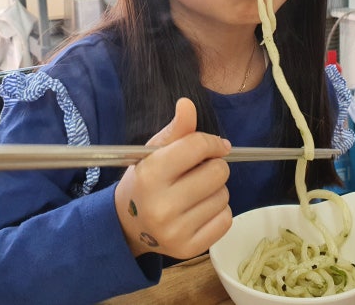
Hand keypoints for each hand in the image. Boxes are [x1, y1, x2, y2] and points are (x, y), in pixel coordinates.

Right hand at [114, 98, 232, 258]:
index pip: (199, 146)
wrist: (128, 224)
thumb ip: (176, 129)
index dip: (211, 142)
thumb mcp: (154, 151)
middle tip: (197, 172)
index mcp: (151, 174)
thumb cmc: (145, 180)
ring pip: (224, 195)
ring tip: (194, 193)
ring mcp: (176, 231)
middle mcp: (162, 205)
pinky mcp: (189, 250)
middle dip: (213, 166)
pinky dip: (218, 211)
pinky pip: (226, 219)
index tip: (210, 146)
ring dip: (215, 190)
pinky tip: (199, 210)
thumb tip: (187, 104)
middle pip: (218, 172)